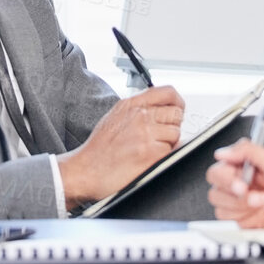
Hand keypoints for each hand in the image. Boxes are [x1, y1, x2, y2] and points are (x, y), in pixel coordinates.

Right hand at [58, 86, 184, 208]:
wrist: (85, 171)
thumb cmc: (98, 150)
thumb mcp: (114, 117)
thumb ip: (137, 109)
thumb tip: (160, 110)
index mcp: (130, 105)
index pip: (167, 93)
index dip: (177, 102)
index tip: (178, 110)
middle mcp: (139, 116)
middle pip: (176, 114)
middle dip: (172, 126)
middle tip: (160, 137)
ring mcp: (145, 134)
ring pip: (176, 134)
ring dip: (167, 144)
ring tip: (150, 151)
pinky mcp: (151, 154)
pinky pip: (171, 152)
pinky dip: (163, 158)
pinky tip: (148, 160)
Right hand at [205, 139, 263, 228]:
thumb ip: (246, 151)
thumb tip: (222, 153)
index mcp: (243, 167)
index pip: (217, 173)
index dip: (225, 180)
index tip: (241, 183)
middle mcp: (241, 185)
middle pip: (216, 194)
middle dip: (238, 197)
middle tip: (258, 194)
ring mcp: (245, 205)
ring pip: (224, 212)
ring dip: (247, 209)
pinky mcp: (251, 221)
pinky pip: (237, 225)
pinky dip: (253, 219)